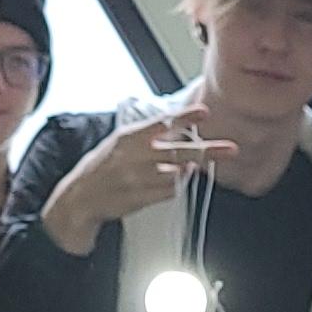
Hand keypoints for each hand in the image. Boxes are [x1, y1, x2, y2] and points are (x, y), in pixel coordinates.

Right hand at [40, 112, 233, 254]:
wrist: (80, 198)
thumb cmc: (104, 166)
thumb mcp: (121, 142)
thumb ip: (149, 136)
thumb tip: (180, 130)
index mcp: (129, 137)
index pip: (161, 123)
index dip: (184, 117)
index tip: (204, 112)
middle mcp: (134, 158)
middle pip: (177, 153)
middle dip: (207, 151)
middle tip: (230, 149)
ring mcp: (137, 180)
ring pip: (177, 174)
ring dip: (186, 170)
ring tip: (184, 166)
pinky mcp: (140, 199)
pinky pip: (169, 192)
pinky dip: (174, 186)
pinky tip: (167, 181)